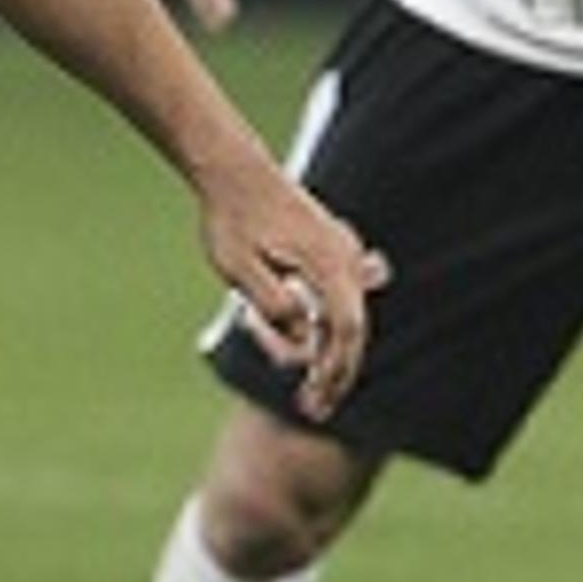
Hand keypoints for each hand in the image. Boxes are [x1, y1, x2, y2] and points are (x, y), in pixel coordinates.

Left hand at [201, 167, 386, 423]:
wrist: (234, 172)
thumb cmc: (231, 220)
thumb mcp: (239, 268)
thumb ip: (273, 304)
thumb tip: (303, 338)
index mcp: (330, 264)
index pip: (344, 330)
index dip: (332, 370)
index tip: (313, 400)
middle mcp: (347, 260)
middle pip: (351, 329)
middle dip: (332, 372)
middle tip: (311, 409)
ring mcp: (344, 255)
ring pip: (341, 316)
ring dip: (316, 344)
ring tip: (277, 355)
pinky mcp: (332, 253)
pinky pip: (333, 299)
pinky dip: (318, 323)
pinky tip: (300, 344)